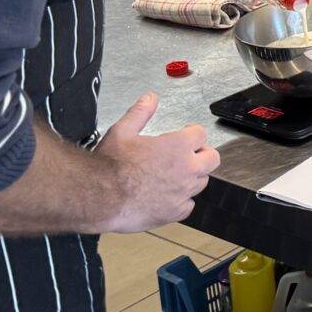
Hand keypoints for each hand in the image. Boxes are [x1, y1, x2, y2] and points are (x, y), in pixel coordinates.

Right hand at [95, 94, 218, 233]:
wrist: (99, 197)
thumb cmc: (109, 166)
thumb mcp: (123, 130)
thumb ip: (140, 112)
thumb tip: (149, 99)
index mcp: (178, 146)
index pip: (200, 134)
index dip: (192, 133)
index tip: (186, 135)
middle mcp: (187, 169)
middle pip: (212, 158)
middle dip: (203, 155)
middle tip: (190, 155)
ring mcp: (183, 192)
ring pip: (202, 182)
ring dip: (193, 177)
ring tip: (176, 175)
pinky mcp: (174, 212)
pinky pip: (188, 206)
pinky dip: (181, 202)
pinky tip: (169, 197)